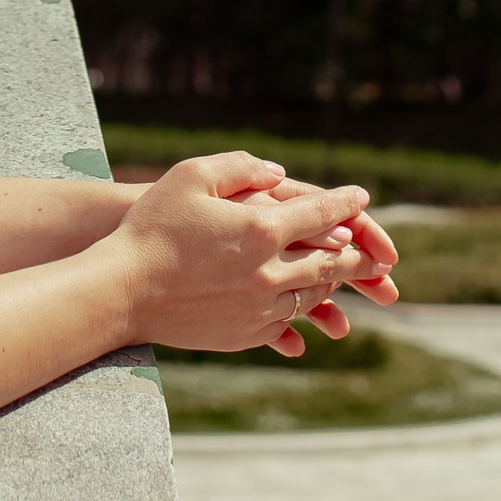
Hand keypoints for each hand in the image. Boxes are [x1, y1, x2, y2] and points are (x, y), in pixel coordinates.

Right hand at [106, 151, 393, 359]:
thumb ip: (240, 167)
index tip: (361, 196)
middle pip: (330, 261)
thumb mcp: (192, 176)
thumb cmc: (152, 227)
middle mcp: (270, 271)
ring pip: (312, 294)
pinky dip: (301, 313)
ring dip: (331, 283)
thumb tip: (279, 174)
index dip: (345, 203)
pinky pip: (286, 324)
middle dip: (358, 255)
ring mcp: (260, 307)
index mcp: (262, 229)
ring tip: (343, 276)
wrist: (122, 290)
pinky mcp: (245, 334)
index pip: (321, 213)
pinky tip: (303, 309)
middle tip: (379, 254)